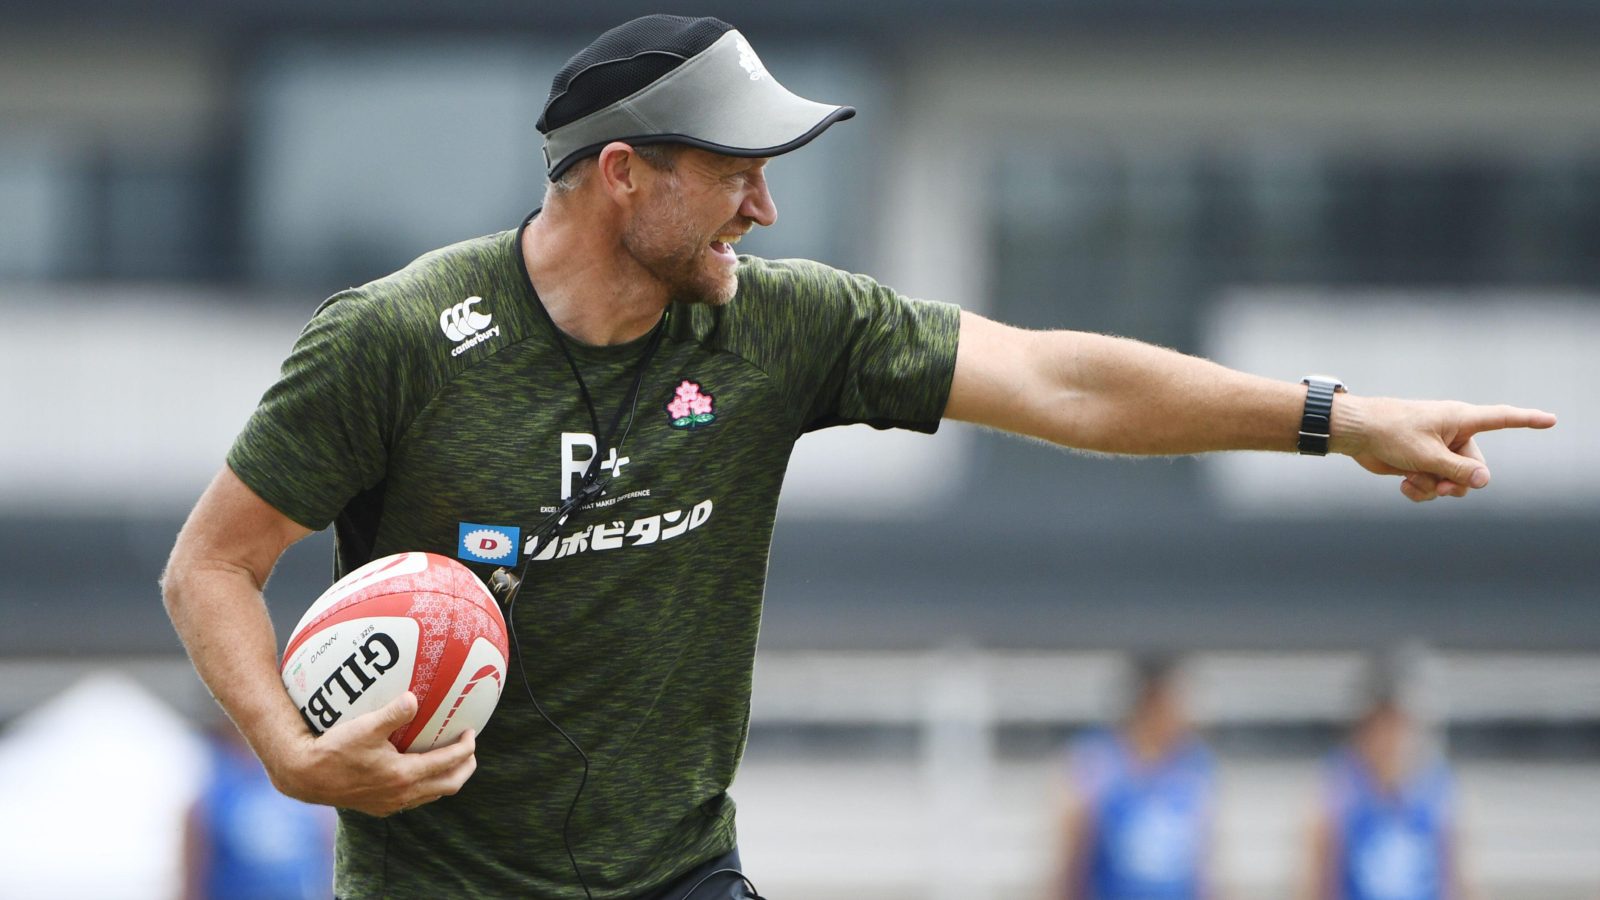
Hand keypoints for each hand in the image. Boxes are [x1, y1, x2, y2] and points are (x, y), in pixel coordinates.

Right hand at [265, 691, 477, 816]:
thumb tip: (414, 697)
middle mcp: (401, 795)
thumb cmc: (334, 749)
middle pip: (448, 785)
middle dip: (465, 768)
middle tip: (470, 750)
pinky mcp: (378, 808)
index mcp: (404, 776)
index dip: (465, 748)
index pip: (448, 763)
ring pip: (431, 795)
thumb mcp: (365, 726)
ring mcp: (390, 804)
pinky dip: (426, 786)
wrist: (305, 777)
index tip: (471, 733)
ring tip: (451, 760)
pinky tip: (418, 771)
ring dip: (446, 778)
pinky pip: (413, 799)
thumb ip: (393, 712)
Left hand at [1332, 395, 1556, 501]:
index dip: (1527, 421)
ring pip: (1454, 483)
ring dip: (1435, 488)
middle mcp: (1454, 435)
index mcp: (1460, 420)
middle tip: (1439, 485)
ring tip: (1414, 480)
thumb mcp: (1427, 454)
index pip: (1502, 419)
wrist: (1357, 434)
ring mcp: (1439, 451)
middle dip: (1457, 483)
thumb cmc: (1391, 432)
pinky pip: (1434, 486)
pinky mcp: (1423, 464)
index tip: (1552, 420)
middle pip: (1474, 470)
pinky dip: (1422, 490)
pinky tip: (1404, 485)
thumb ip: (1457, 470)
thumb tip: (1484, 481)